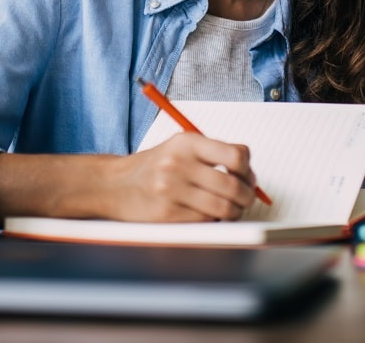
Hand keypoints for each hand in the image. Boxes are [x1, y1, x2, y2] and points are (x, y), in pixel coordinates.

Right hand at [104, 133, 257, 221]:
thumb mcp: (180, 148)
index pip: (236, 155)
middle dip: (247, 196)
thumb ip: (213, 154)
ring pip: (223, 207)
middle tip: (245, 199)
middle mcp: (178, 163)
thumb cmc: (154, 167)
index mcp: (187, 142)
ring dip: (234, 212)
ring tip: (230, 209)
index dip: (248, 170)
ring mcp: (171, 189)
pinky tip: (207, 214)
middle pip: (233, 186)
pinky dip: (213, 220)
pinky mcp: (166, 214)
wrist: (114, 184)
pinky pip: (205, 221)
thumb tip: (249, 174)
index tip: (247, 176)